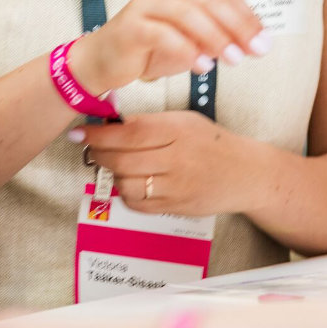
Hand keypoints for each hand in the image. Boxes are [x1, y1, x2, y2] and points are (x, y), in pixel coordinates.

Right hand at [70, 0, 267, 95]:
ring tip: (232, 60)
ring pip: (187, 13)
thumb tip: (253, 35)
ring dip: (215, 37)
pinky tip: (202, 67)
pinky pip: (163, 34)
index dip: (246, 15)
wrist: (104, 61)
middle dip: (237, 25)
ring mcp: (145, 3)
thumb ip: (218, 33)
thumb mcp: (192, 40)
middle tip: (254, 50)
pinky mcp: (131, 25)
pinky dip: (186, 50)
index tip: (264, 40)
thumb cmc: (151, 48)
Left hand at [75, 109, 260, 217]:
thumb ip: (151, 122)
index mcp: (177, 130)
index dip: (99, 134)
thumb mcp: (185, 121)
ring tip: (116, 164)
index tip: (80, 133)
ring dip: (113, 173)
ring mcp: (176, 186)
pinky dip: (127, 192)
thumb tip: (111, 120)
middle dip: (99, 153)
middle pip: (122, 159)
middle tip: (91, 147)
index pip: (129, 133)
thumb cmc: (211, 142)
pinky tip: (132, 181)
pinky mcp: (175, 207)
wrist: (246, 173)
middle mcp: (176, 158)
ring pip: (126, 183)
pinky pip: (138, 203)